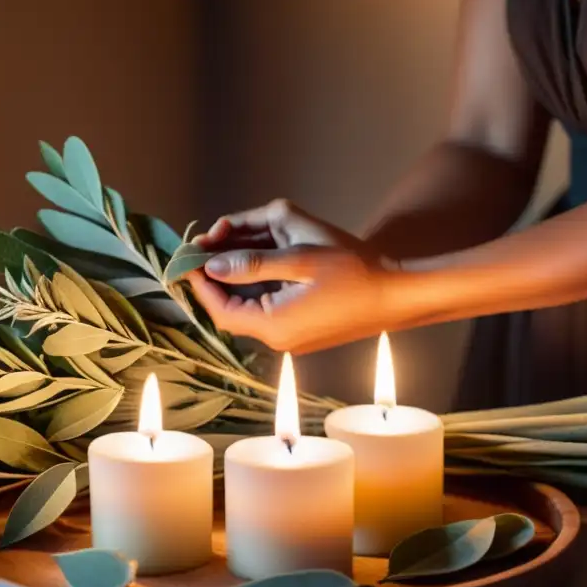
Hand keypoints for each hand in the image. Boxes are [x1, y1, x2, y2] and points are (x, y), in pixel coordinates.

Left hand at [188, 199, 412, 352]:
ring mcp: (291, 338)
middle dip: (215, 279)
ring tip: (226, 249)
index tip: (190, 257)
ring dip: (236, 281)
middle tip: (204, 248)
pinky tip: (255, 264)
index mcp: (274, 325)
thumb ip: (252, 263)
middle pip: (230, 311)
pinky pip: (266, 309)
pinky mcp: (302, 331)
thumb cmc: (354, 271)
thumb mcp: (300, 258)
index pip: (220, 308)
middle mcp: (278, 339)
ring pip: (247, 309)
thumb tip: (212, 266)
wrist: (397, 292)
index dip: (200, 284)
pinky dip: (255, 287)